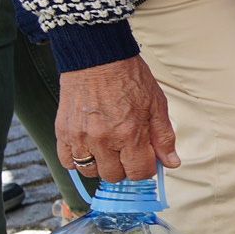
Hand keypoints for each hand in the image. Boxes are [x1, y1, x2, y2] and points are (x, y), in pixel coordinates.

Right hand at [56, 56, 178, 182]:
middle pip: (114, 176)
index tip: (146, 159)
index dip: (146, 168)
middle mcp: (103, 140)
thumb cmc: (130, 78)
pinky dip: (79, 159)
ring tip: (108, 148)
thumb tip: (172, 162)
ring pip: (90, 172)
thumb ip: (164, 137)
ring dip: (101, 165)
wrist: (98, 57)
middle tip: (127, 151)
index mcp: (130, 134)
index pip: (139, 172)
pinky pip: (67, 161)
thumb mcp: (157, 105)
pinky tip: (89, 147)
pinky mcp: (63, 131)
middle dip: (125, 168)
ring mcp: (80, 137)